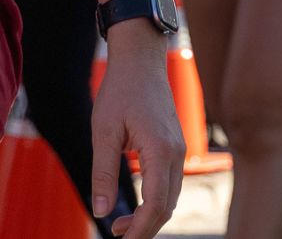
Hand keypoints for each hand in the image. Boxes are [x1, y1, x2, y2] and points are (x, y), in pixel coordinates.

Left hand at [92, 27, 185, 235]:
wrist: (141, 59)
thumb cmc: (120, 91)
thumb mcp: (104, 132)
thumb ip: (103, 174)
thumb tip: (101, 212)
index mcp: (160, 151)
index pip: (155, 206)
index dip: (139, 231)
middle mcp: (176, 152)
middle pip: (168, 206)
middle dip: (144, 228)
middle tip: (116, 235)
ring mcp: (179, 148)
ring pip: (172, 196)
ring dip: (150, 216)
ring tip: (121, 224)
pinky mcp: (175, 144)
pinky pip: (171, 182)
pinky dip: (157, 200)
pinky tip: (136, 203)